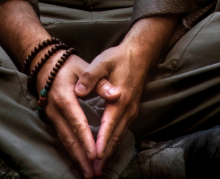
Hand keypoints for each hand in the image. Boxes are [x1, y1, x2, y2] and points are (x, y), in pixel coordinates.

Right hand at [38, 51, 113, 177]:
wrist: (47, 64)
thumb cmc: (70, 66)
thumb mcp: (87, 67)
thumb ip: (101, 83)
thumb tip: (115, 94)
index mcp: (64, 97)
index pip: (77, 122)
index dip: (86, 139)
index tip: (94, 154)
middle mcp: (55, 110)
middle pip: (69, 137)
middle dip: (81, 156)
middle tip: (92, 172)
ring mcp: (52, 116)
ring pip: (65, 141)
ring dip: (76, 157)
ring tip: (87, 172)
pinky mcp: (53, 120)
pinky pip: (63, 137)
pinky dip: (72, 150)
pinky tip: (80, 161)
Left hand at [74, 42, 150, 164]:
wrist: (140, 53)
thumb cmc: (119, 57)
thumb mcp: (102, 61)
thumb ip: (90, 76)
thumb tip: (79, 91)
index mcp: (120, 98)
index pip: (109, 124)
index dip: (102, 141)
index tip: (96, 155)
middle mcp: (128, 108)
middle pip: (116, 136)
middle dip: (106, 154)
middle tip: (95, 170)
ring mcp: (131, 110)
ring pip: (120, 135)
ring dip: (110, 151)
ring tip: (100, 167)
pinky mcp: (131, 110)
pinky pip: (122, 131)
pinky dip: (114, 143)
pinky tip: (107, 150)